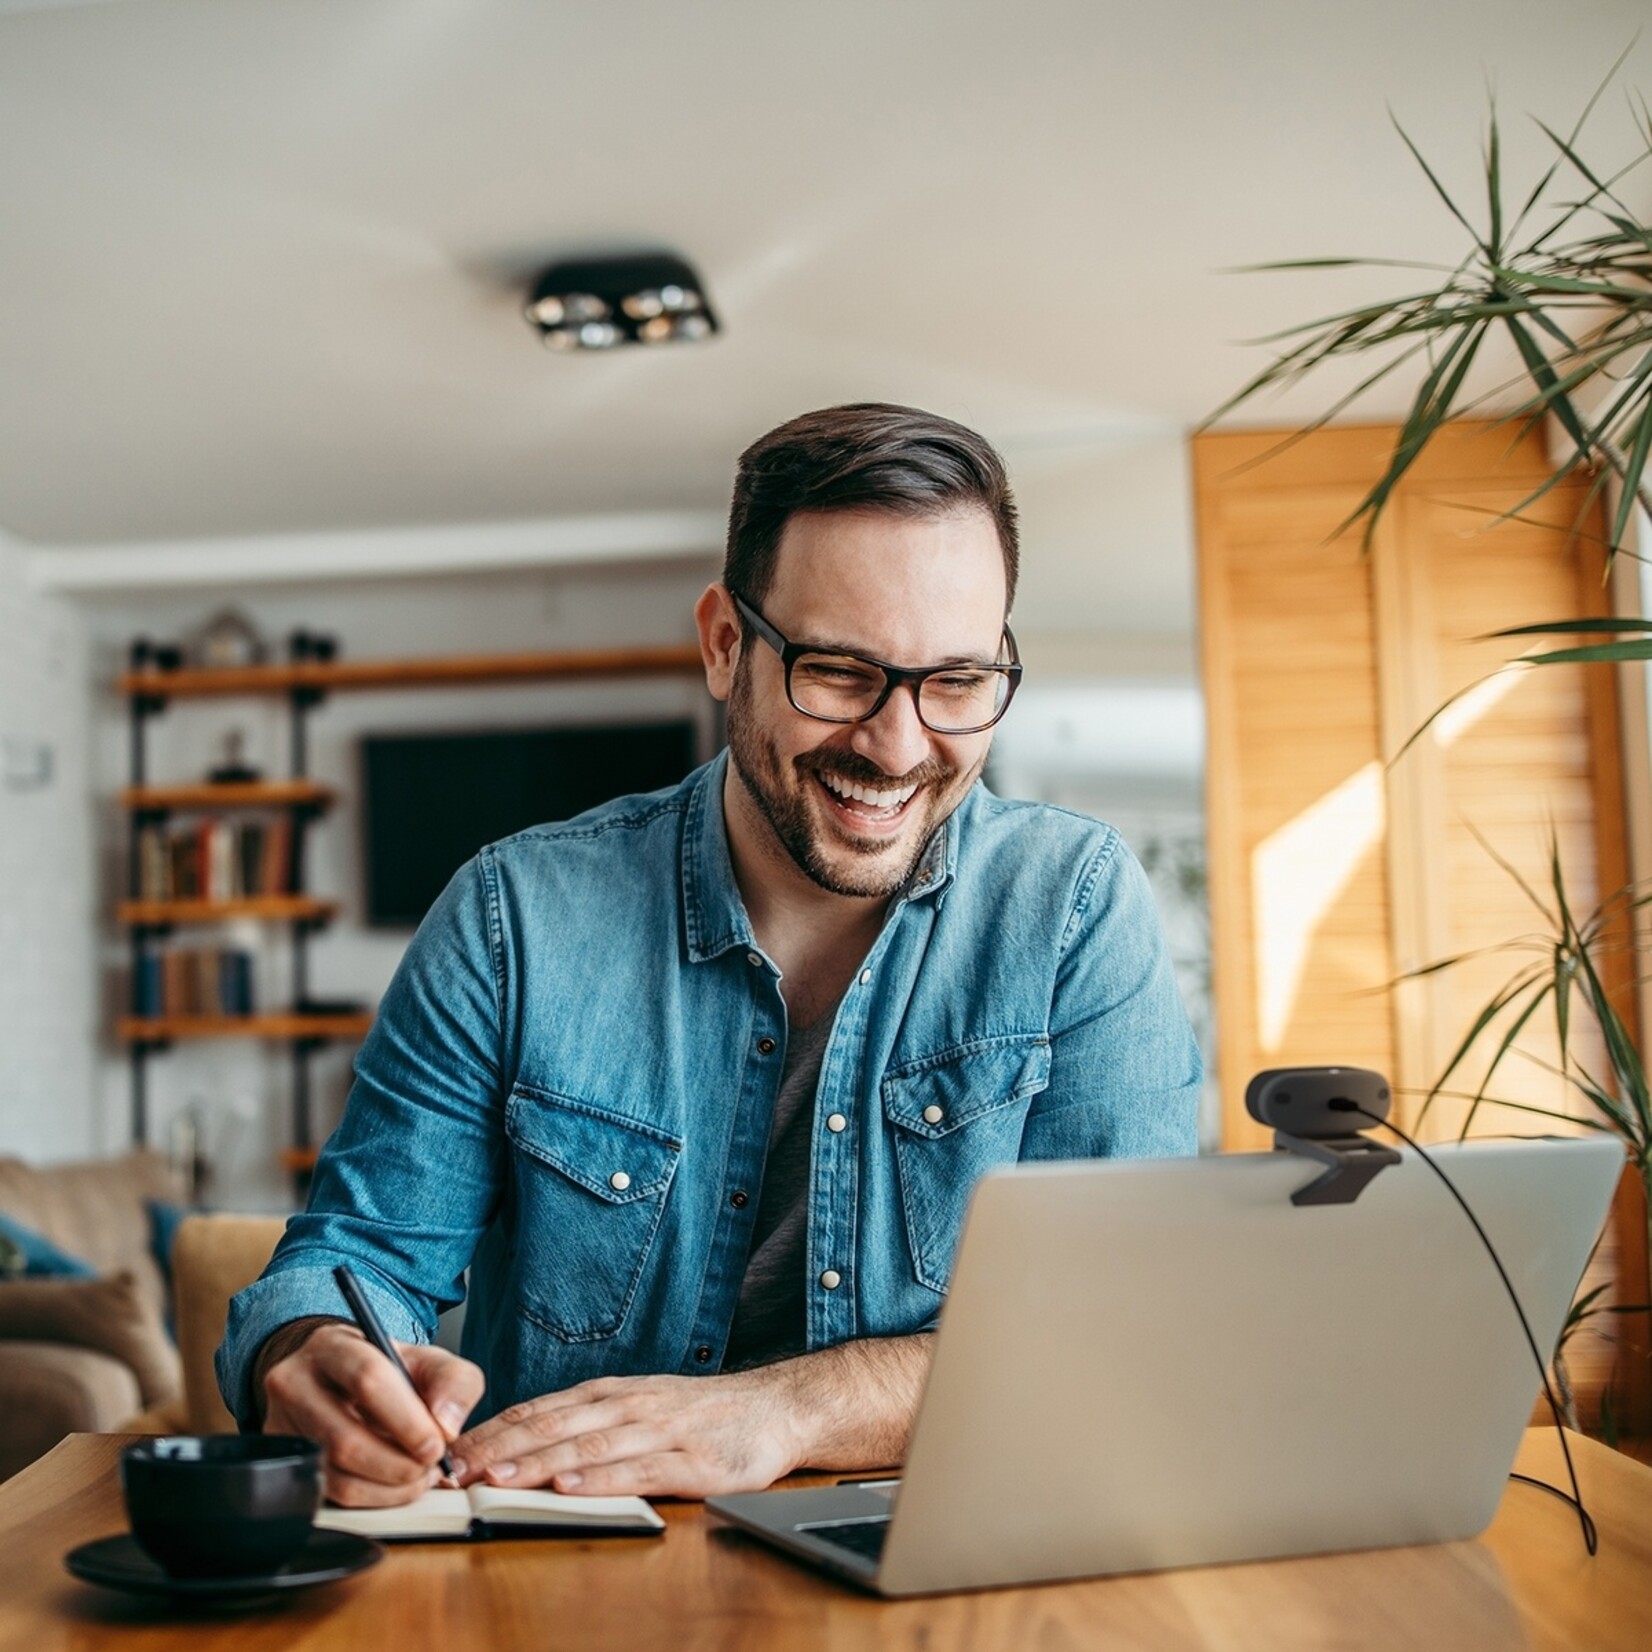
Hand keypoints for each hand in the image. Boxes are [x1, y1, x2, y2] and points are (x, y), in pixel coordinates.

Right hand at [262, 1322, 485, 1507]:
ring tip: (418, 1474)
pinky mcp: (285, 1462)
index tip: (436, 1444)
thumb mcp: (428, 1360)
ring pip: (335, 1475)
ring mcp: (283, 1426)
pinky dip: (372, 1497)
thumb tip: (446, 1426)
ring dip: (388, 1487)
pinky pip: (328, 1495)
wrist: (340, 1379)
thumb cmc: (386, 1369)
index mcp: (333, 1346)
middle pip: (345, 1439)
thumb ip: (454, 1382)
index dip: (406, 1419)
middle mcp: (295, 1383)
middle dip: (399, 1463)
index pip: (367, 1378)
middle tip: (430, 1465)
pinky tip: (394, 1484)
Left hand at [451, 1369, 806, 1499]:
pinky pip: (638, 1470)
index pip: (540, 1410)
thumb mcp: (640, 1406)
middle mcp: (629, 1406)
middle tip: (455, 1469)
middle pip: (554, 1426)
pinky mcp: (691, 1461)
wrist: (775, 1407)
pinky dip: (600, 1479)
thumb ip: (591, 1423)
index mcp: (613, 1394)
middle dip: (500, 1448)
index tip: (450, 1452)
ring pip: (588, 1447)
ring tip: (498, 1477)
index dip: (493, 1431)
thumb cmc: (702, 1414)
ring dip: (538, 1463)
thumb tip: (526, 1444)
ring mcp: (660, 1431)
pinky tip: (571, 1487)